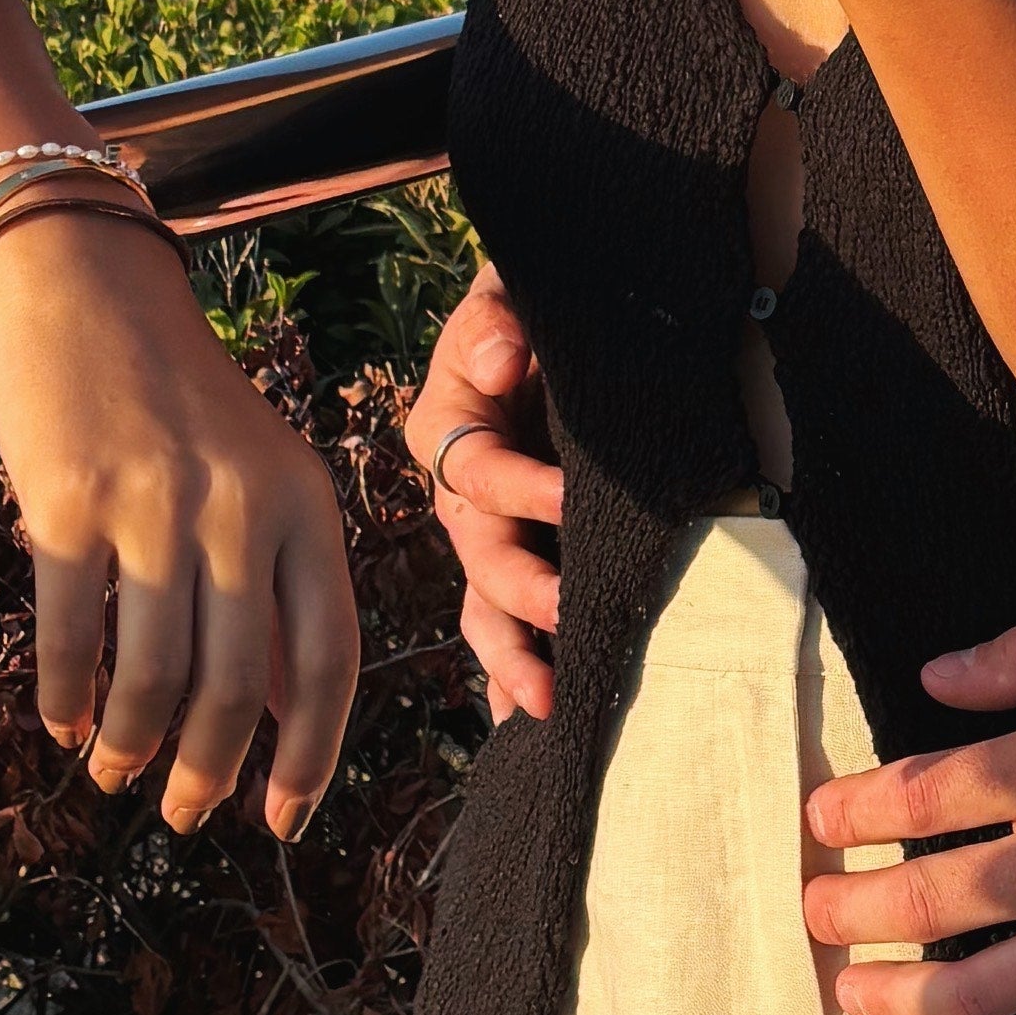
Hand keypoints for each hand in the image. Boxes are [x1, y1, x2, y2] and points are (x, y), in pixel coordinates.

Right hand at [0, 209, 360, 836]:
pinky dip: (67, 697)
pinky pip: (73, 632)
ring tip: (114, 771)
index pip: (330, 659)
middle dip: (210, 773)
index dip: (311, 755)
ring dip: (131, 746)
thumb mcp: (262, 479)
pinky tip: (63, 722)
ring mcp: (155, 504)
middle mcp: (241, 508)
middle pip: (237, 687)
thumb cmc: (181, 401)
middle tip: (185, 814)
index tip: (283, 820)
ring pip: (153, 674)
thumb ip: (279, 590)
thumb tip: (289, 718)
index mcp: (306, 505)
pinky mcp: (69, 501)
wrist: (91, 290)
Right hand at [402, 260, 563, 723]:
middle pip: (479, 552)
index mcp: (447, 426)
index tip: (568, 499)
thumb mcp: (509, 295)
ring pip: (483, 606)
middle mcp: (457, 492)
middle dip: (521, 590)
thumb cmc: (532, 307)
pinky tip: (529, 719)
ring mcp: (483, 535)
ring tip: (544, 702)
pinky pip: (500, 626)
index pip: (476, 468)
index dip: (520, 487)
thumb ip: (497, 321)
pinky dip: (511, 674)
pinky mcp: (512, 560)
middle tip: (568, 612)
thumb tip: (499, 363)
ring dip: (511, 655)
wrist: (554, 324)